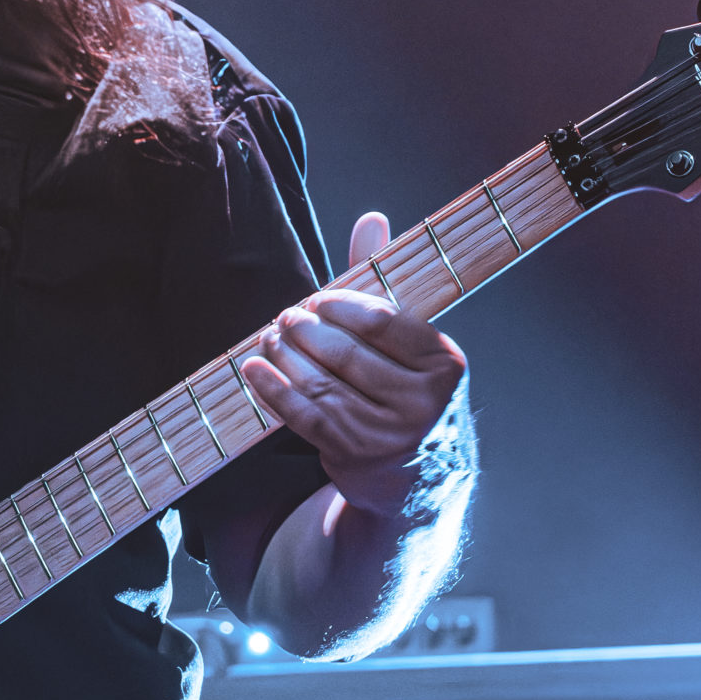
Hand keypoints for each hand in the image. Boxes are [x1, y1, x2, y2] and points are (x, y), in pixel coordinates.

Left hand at [240, 212, 466, 518]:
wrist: (417, 480)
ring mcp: (388, 435)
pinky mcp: (354, 456)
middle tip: (285, 317)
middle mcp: (423, 403)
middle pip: (346, 352)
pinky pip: (303, 415)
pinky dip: (272, 388)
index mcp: (446, 365)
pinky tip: (254, 368)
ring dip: (284, 355)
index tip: (317, 300)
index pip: (382, 321)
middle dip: (305, 329)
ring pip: (320, 383)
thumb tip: (371, 219)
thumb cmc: (406, 393)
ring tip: (269, 337)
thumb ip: (384, 283)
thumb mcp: (409, 344)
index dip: (340, 305)